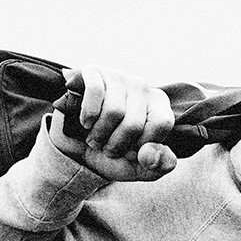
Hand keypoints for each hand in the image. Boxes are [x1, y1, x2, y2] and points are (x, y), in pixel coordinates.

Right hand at [43, 65, 177, 181]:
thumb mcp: (142, 168)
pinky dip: (88, 114)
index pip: (162, 123)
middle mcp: (142, 86)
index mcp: (159, 106)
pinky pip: (95, 91)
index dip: (142, 144)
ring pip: (114, 111)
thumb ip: (160, 165)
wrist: (78, 148)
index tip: (131, 152)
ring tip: (96, 138)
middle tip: (107, 147)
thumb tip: (149, 154)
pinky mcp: (94, 72)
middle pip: (134, 123)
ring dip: (99, 134)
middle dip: (116, 145)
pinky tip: (87, 122)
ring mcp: (118, 77)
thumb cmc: (115, 154)